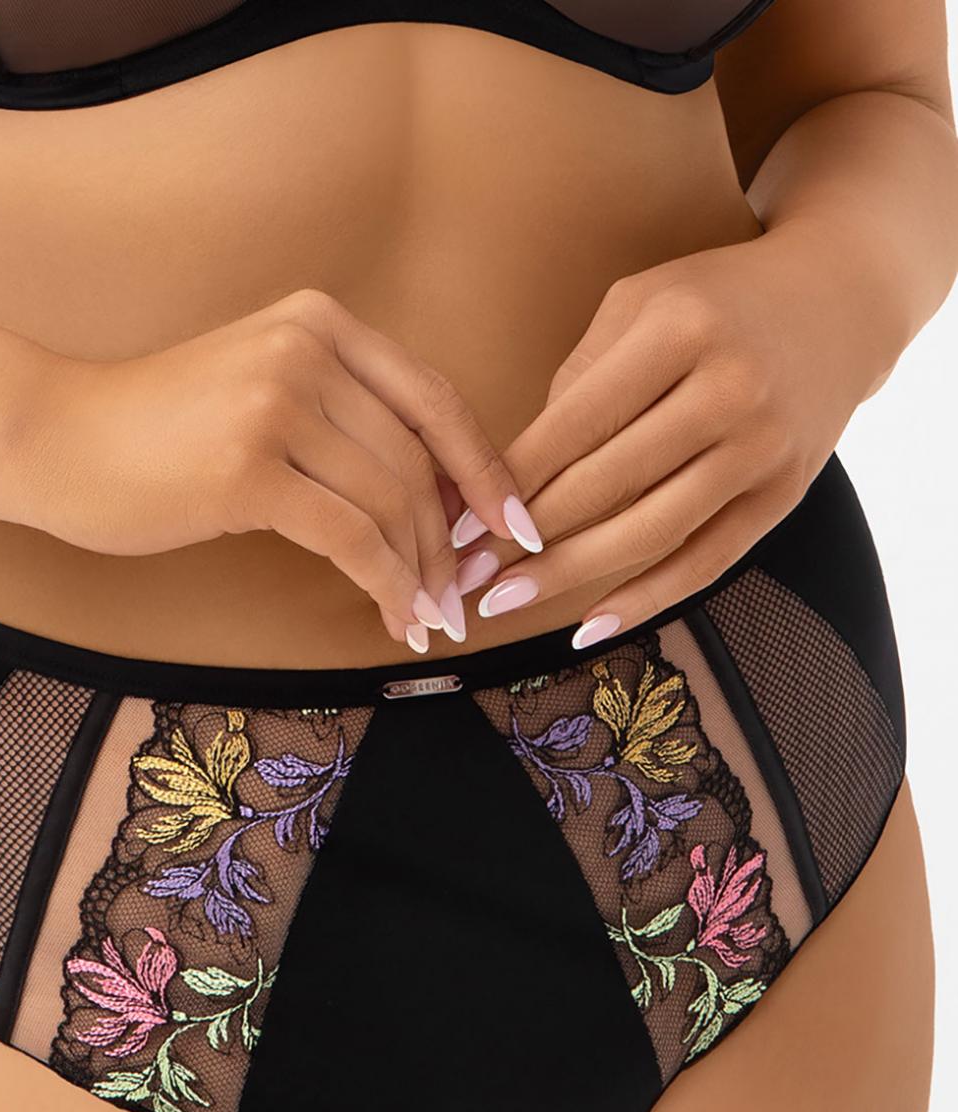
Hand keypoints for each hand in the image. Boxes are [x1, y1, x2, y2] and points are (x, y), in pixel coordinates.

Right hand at [21, 287, 528, 648]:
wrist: (56, 439)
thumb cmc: (156, 431)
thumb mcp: (260, 391)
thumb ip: (339, 415)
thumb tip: (431, 493)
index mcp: (320, 322)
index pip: (435, 400)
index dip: (486, 471)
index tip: (514, 527)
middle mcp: (307, 349)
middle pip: (418, 461)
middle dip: (449, 543)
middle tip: (459, 600)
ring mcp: (277, 403)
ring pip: (392, 502)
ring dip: (422, 574)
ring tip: (428, 621)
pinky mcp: (250, 467)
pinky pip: (351, 537)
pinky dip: (386, 586)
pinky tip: (394, 620)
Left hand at [450, 231, 880, 644]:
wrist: (836, 303)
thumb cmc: (712, 303)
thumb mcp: (639, 304)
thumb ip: (578, 381)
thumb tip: (511, 475)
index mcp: (681, 330)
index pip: (575, 423)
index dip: (510, 482)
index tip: (457, 523)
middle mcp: (730, 389)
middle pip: (607, 484)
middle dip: (525, 539)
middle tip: (464, 576)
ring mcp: (763, 448)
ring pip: (651, 531)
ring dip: (569, 576)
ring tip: (506, 601)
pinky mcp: (783, 495)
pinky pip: (705, 561)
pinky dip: (646, 598)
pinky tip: (589, 625)